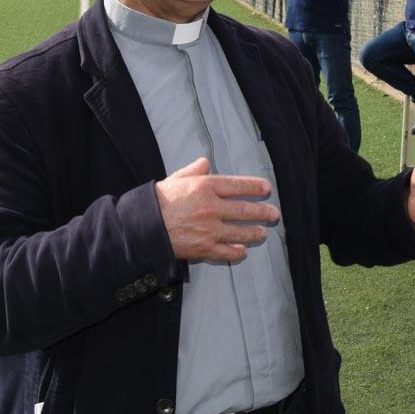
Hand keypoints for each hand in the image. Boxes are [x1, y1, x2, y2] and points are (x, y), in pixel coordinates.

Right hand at [155, 157, 278, 262]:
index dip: (255, 187)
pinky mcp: (203, 248)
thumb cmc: (157, 202)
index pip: (238, 186)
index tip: (266, 189)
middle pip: (245, 210)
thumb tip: (205, 162)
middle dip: (263, 212)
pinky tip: (243, 250)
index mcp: (205, 187)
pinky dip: (237, 252)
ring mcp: (209, 229)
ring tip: (262, 233)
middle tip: (273, 214)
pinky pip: (226, 251)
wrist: (141, 227)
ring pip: (241, 232)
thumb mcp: (175, 179)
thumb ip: (193, 171)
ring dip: (255, 233)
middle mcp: (211, 208)